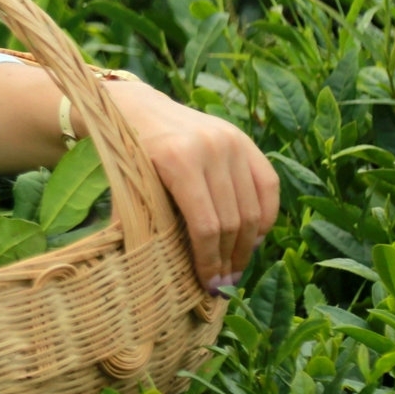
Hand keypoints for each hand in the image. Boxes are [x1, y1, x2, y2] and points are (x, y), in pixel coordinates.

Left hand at [105, 80, 279, 292]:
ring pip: (252, 207)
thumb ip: (140, 221)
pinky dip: (265, 216)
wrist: (136, 107)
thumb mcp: (126, 184)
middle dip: (229, 258)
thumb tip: (151, 274)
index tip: (209, 285)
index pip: (205, 225)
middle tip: (224, 283)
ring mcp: (231, 141)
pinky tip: (254, 238)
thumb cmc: (126, 154)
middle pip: (232, 220)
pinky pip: (268, 185)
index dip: (209, 261)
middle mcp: (210, 147)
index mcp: (177, 160)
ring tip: (237, 267)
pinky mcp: (244, 139)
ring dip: (248, 245)